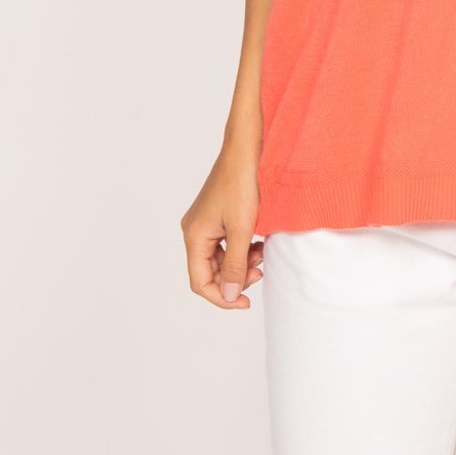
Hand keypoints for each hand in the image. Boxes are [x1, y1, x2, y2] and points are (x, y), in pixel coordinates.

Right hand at [180, 135, 263, 309]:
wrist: (244, 152)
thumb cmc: (241, 185)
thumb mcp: (243, 230)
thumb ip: (236, 266)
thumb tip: (230, 295)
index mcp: (194, 237)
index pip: (200, 282)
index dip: (222, 298)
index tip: (246, 302)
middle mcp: (194, 232)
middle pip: (210, 272)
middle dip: (235, 278)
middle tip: (259, 272)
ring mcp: (204, 224)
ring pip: (220, 259)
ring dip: (241, 263)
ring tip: (261, 256)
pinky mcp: (215, 217)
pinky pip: (226, 244)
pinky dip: (242, 249)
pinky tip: (258, 244)